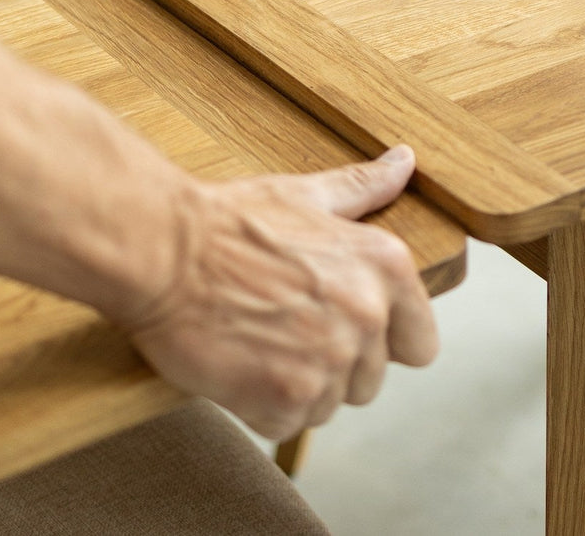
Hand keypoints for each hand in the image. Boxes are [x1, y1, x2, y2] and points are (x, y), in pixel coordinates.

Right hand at [124, 146, 438, 439]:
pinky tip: (240, 361)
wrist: (163, 251)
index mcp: (383, 265)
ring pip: (329, 404)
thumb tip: (403, 162)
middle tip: (285, 326)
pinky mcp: (289, 395)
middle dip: (332, 363)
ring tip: (259, 339)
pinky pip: (288, 422)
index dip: (385, 341)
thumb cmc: (228, 220)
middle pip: (370, 379)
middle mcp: (368, 313)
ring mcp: (331, 358)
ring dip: (296, 385)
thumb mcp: (303, 194)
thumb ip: (362, 187)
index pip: (420, 342)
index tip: (349, 329)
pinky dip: (262, 404)